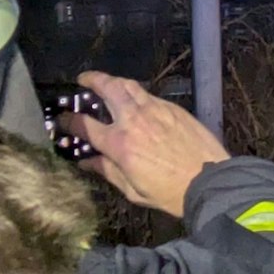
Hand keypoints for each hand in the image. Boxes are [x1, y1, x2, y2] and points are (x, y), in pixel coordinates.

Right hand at [62, 71, 229, 217]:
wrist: (211, 181)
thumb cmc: (170, 192)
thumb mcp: (133, 190)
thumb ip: (108, 171)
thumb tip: (86, 161)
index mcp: (120, 144)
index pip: (84, 125)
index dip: (68, 121)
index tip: (62, 119)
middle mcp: (134, 120)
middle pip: (108, 88)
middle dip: (92, 80)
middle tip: (83, 80)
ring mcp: (156, 110)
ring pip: (129, 85)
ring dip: (114, 81)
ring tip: (107, 83)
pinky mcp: (174, 108)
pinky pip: (149, 94)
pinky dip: (136, 93)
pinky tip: (135, 101)